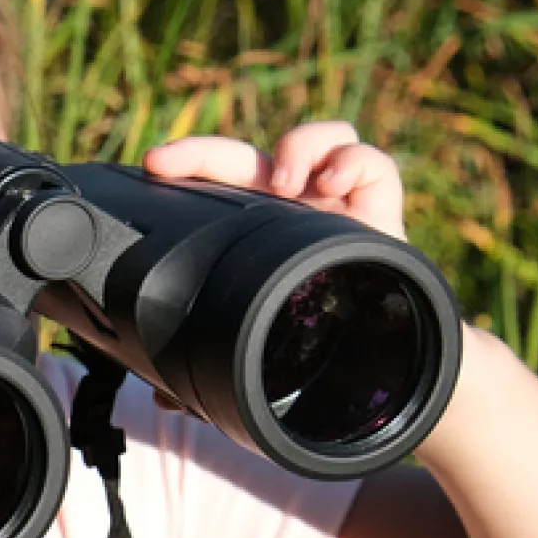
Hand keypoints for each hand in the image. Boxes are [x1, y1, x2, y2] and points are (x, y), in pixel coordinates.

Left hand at [135, 122, 405, 411]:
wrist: (388, 365)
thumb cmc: (323, 348)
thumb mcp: (261, 352)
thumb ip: (213, 373)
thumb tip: (161, 400)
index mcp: (256, 234)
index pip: (216, 190)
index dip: (184, 170)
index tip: (150, 168)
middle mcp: (293, 210)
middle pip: (248, 157)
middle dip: (206, 151)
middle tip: (171, 162)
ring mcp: (338, 203)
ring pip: (320, 136)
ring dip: (298, 146)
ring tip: (287, 183)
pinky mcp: (382, 209)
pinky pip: (373, 163)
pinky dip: (353, 162)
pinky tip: (336, 187)